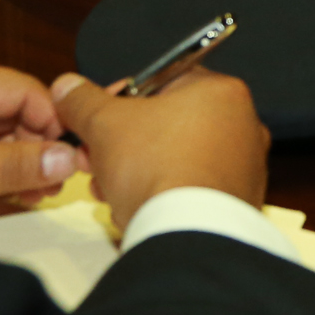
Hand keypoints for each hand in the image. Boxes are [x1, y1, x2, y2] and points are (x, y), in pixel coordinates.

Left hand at [0, 55, 79, 207]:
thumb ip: (14, 166)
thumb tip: (65, 160)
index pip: (23, 89)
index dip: (54, 122)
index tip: (74, 156)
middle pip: (12, 109)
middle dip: (39, 145)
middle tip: (59, 182)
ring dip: (21, 159)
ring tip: (39, 192)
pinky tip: (15, 190)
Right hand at [50, 67, 270, 233]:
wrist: (187, 233)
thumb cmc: (156, 169)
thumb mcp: (104, 123)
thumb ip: (83, 100)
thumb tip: (69, 87)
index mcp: (221, 91)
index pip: (162, 82)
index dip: (120, 100)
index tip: (97, 118)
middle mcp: (244, 125)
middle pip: (167, 124)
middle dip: (122, 142)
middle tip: (95, 157)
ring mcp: (245, 165)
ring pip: (176, 159)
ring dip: (136, 170)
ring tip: (109, 189)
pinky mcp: (239, 201)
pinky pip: (193, 189)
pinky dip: (164, 195)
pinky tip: (138, 209)